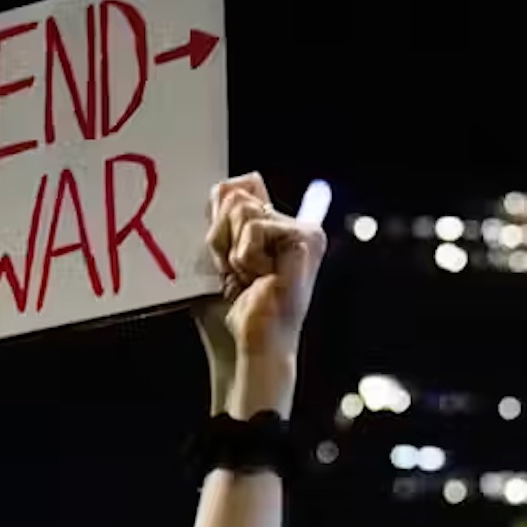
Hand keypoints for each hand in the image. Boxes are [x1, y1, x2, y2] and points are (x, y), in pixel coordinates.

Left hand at [205, 175, 325, 361]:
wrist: (255, 343)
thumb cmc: (238, 311)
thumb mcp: (220, 258)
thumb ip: (222, 220)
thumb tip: (226, 184)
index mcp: (277, 228)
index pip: (244, 189)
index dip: (223, 219)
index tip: (229, 261)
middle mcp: (295, 225)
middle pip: (238, 198)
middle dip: (224, 239)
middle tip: (240, 275)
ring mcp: (304, 230)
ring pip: (244, 210)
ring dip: (235, 252)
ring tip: (251, 278)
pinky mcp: (306, 238)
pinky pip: (254, 228)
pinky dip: (246, 258)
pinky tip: (262, 279)